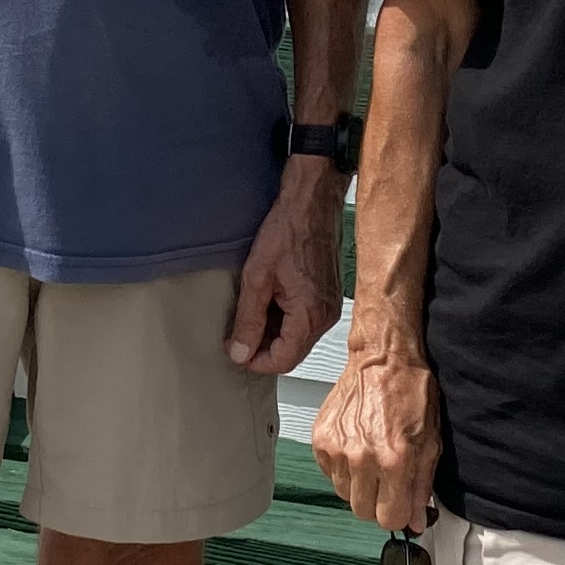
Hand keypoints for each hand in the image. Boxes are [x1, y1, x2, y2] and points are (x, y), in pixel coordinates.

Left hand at [225, 160, 345, 377]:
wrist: (312, 202)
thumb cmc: (288, 231)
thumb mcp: (257, 278)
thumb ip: (248, 320)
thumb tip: (240, 353)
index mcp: (310, 316)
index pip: (283, 361)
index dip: (255, 361)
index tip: (234, 350)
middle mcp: (326, 317)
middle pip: (292, 352)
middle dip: (263, 348)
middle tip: (237, 332)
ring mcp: (330, 307)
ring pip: (297, 337)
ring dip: (272, 333)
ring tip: (251, 311)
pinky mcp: (328, 296)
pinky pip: (305, 321)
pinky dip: (284, 319)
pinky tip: (268, 300)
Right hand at [312, 345, 441, 533]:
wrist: (383, 359)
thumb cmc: (410, 392)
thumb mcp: (430, 442)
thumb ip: (421, 487)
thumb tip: (415, 521)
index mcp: (394, 460)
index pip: (389, 519)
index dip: (398, 515)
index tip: (401, 505)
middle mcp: (362, 458)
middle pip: (363, 512)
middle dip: (379, 502)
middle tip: (388, 480)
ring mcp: (337, 449)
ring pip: (345, 495)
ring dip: (359, 485)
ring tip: (372, 459)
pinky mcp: (321, 440)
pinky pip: (330, 474)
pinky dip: (343, 468)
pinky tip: (357, 448)